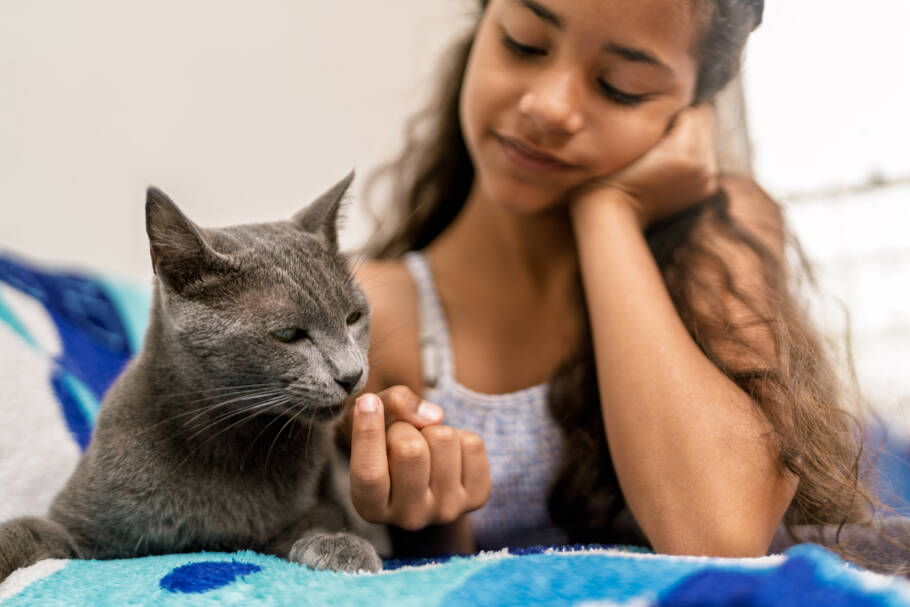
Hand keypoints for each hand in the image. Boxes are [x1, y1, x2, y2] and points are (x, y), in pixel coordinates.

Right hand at [348, 386, 490, 530]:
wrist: (420, 475)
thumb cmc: (386, 443)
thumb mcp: (375, 420)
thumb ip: (392, 405)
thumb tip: (436, 416)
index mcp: (370, 507)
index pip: (370, 473)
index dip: (368, 433)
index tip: (367, 401)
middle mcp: (409, 517)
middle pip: (410, 449)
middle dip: (404, 426)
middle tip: (400, 435)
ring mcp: (446, 510)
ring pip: (443, 439)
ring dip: (432, 429)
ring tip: (424, 444)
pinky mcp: (477, 497)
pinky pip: (472, 444)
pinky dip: (459, 435)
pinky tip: (446, 453)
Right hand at [573, 103, 718, 228]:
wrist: (615, 211)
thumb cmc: (613, 171)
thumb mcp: (634, 136)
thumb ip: (662, 116)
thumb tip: (679, 99)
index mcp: (684, 149)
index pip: (693, 109)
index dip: (674, 109)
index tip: (657, 117)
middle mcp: (702, 165)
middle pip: (706, 121)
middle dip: (688, 121)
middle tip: (662, 130)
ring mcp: (706, 179)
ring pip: (707, 138)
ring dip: (691, 137)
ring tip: (664, 146)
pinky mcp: (706, 189)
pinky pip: (706, 157)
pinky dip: (693, 155)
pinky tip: (671, 162)